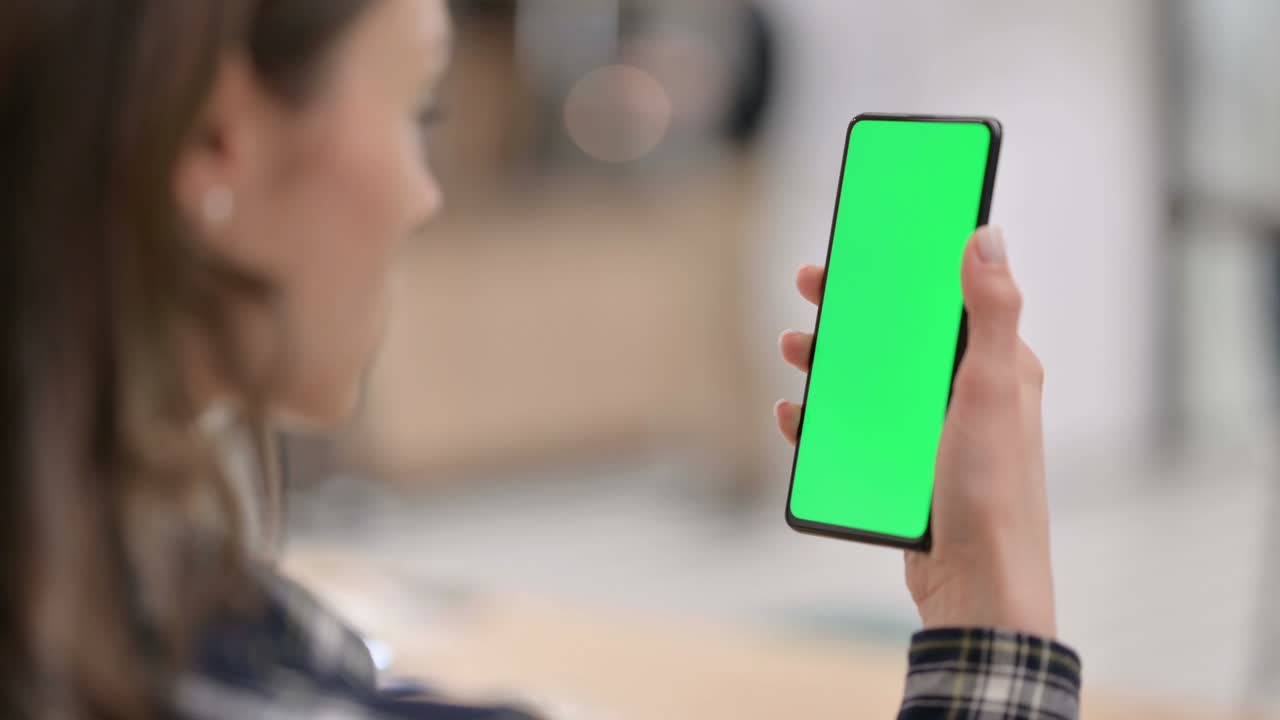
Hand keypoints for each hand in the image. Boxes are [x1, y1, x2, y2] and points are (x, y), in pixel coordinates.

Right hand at [775, 227, 1055, 637]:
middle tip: (811, 287)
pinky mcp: (903, 470)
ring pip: (870, 382)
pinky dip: (822, 419)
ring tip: (793, 350)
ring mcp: (930, 434)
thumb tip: (987, 236)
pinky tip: (795, 415)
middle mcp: (963, 395)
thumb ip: (992, 313)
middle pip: (898, 336)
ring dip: (828, 362)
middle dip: (853, 312)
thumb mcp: (991, 391)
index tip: (863, 243)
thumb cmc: (993, 493)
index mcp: (994, 367)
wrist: (977, 588)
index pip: (945, 298)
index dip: (904, 267)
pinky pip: (855, 432)